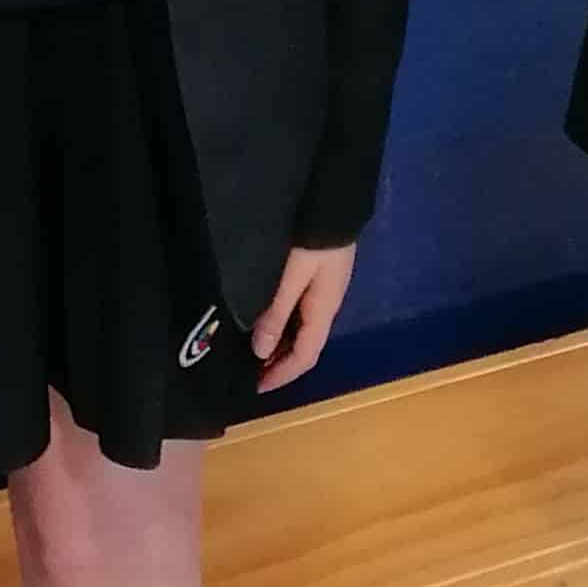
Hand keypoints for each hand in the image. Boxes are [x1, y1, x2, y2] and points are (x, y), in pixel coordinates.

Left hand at [252, 242, 355, 393]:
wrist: (336, 199)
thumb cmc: (314, 238)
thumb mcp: (293, 275)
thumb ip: (277, 312)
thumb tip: (260, 352)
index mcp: (324, 311)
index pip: (305, 357)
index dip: (281, 376)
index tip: (256, 388)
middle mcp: (328, 305)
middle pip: (306, 347)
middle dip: (280, 364)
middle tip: (251, 373)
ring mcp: (326, 290)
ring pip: (303, 330)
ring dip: (282, 345)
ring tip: (255, 351)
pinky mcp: (321, 275)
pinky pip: (302, 313)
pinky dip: (285, 325)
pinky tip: (270, 320)